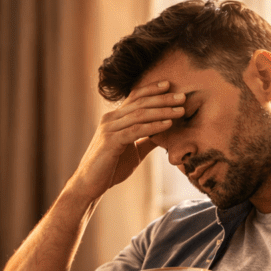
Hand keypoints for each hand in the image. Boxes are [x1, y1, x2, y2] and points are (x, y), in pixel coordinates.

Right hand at [68, 81, 185, 200]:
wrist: (89, 184)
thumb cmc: (110, 168)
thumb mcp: (134, 151)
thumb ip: (147, 139)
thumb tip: (165, 131)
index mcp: (115, 118)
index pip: (135, 97)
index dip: (152, 89)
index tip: (170, 85)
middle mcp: (111, 119)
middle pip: (140, 102)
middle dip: (163, 98)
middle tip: (182, 96)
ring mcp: (109, 129)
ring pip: (139, 114)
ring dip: (162, 111)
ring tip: (180, 110)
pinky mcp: (111, 141)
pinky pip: (136, 130)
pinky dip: (153, 126)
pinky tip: (168, 124)